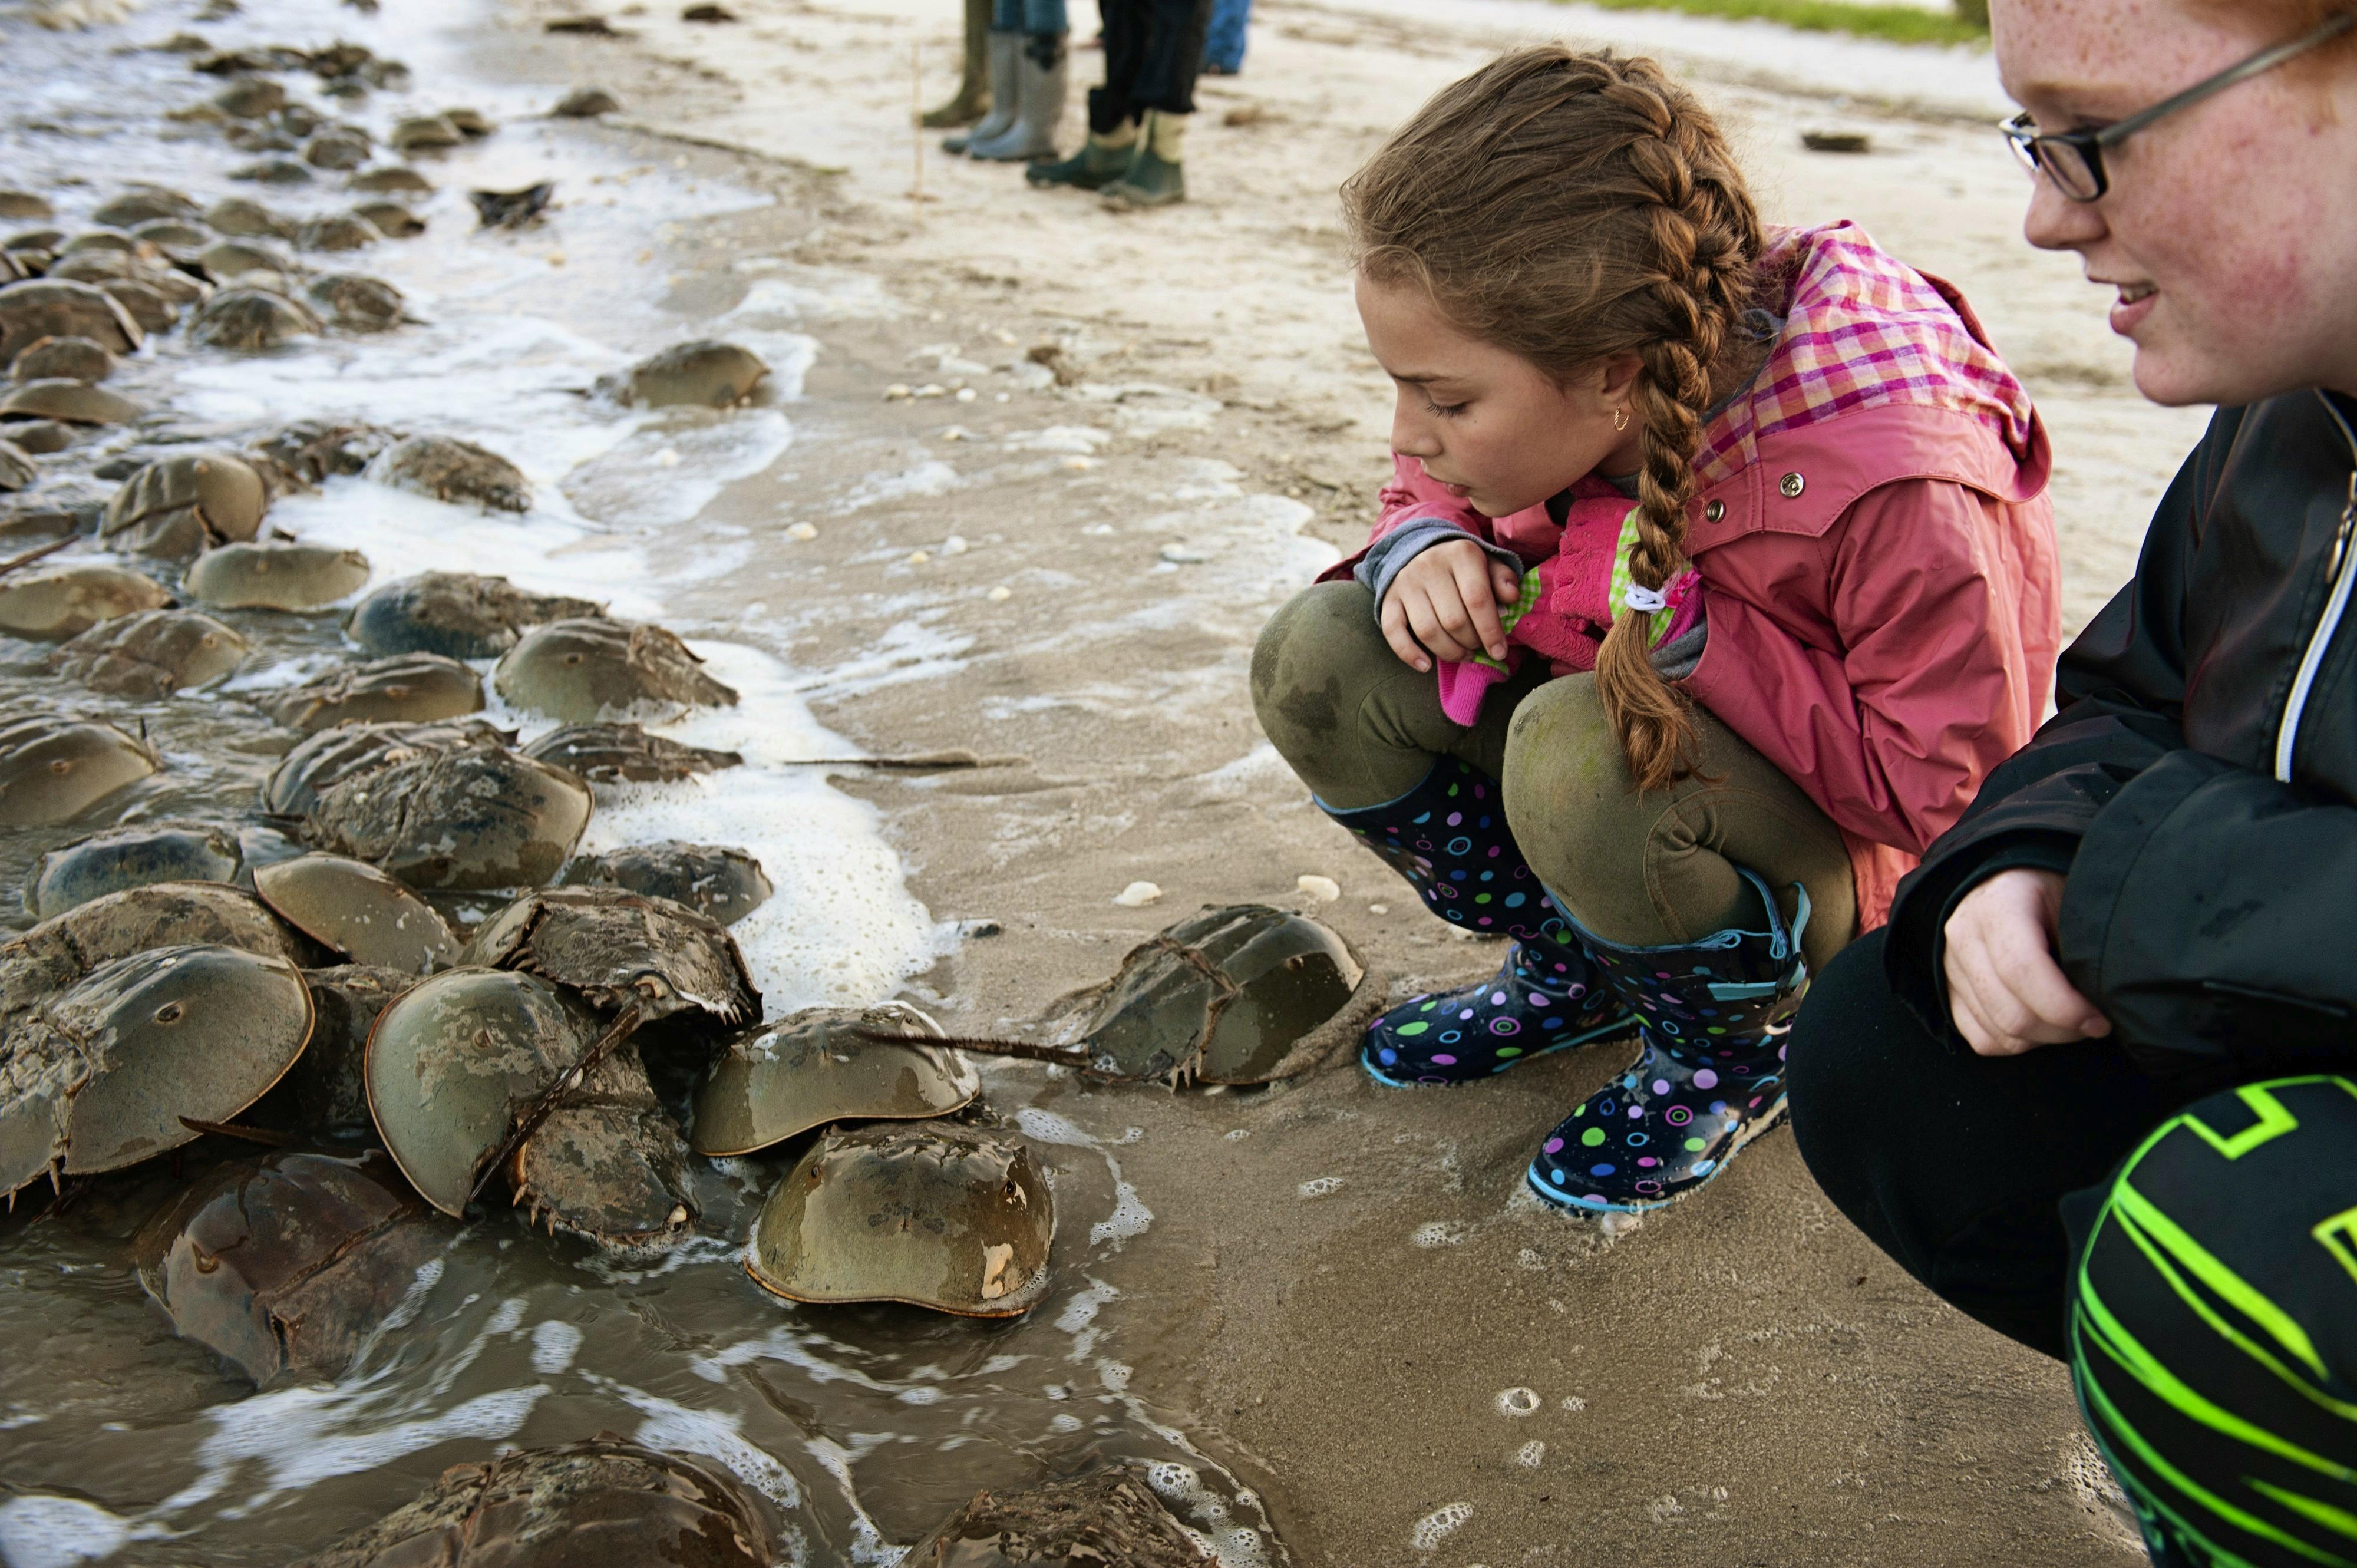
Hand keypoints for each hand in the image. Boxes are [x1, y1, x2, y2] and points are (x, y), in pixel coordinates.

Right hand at [1379, 539, 1520, 672]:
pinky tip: (1425, 666)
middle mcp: (1430, 566)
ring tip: (1462, 655)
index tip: (1499, 652)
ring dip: (1448, 651)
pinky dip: (1409, 653)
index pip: (1477, 599)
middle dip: (1471, 642)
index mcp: (1460, 554)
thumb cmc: (1461, 565)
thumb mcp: (1487, 563)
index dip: (1490, 630)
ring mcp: (1406, 583)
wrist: (1419, 550)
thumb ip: (1502, 579)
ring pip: (1427, 630)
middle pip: (1453, 619)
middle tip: (1478, 648)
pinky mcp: (1388, 599)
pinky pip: (1393, 632)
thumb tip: (1512, 598)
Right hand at [1941, 868, 2111, 1056]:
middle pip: (2010, 1012)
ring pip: (1999, 1033)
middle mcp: (1964, 936)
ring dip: (2044, 1039)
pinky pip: (1983, 1040)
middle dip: (2062, 1031)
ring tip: (2070, 1021)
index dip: (2064, 1006)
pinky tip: (2041, 1025)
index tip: (2100, 1020)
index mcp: (1998, 906)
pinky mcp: (1948, 992)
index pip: (2021, 969)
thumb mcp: (2073, 902)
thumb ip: (2084, 946)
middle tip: (2094, 1023)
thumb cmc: (2052, 894)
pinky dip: (2017, 1043)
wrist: (2008, 883)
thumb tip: (2106, 1000)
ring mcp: (1950, 967)